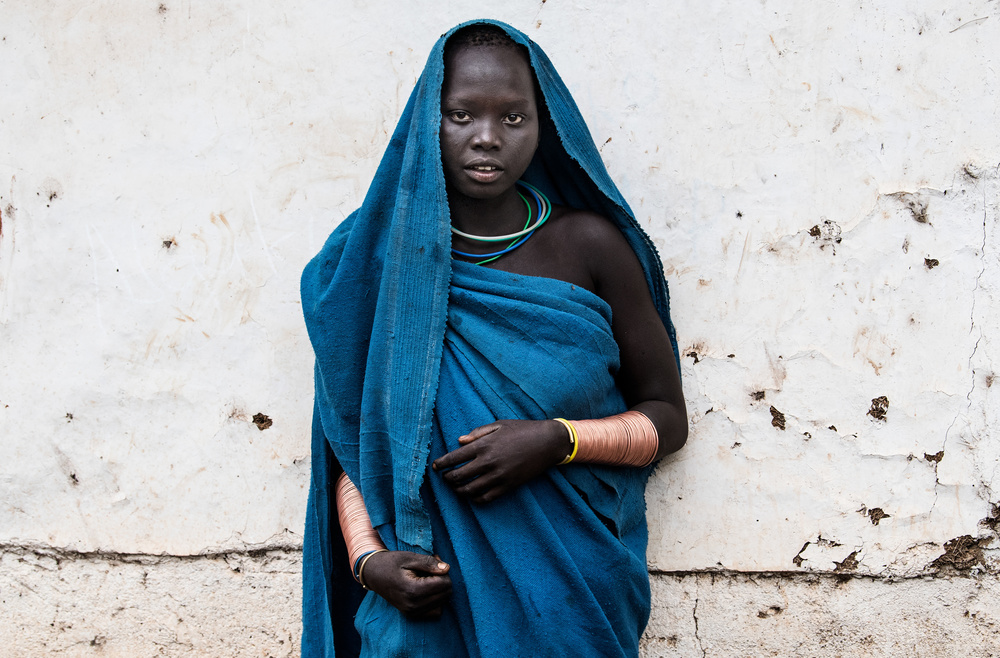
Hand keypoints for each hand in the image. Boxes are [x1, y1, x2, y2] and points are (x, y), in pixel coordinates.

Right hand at [361, 551, 451, 618]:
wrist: (373, 574)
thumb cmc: (391, 563)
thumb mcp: (410, 557)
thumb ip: (429, 563)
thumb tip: (447, 569)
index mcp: (413, 590)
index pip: (445, 583)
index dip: (442, 570)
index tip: (433, 560)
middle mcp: (413, 605)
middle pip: (446, 593)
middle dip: (442, 579)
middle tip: (429, 568)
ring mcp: (412, 612)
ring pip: (442, 602)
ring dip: (439, 589)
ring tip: (425, 578)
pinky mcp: (411, 615)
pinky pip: (435, 612)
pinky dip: (435, 601)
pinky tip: (425, 589)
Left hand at [431, 419, 570, 502]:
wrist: (548, 442)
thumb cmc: (523, 429)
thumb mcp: (499, 424)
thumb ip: (477, 433)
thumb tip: (459, 441)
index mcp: (484, 445)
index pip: (454, 458)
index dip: (441, 464)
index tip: (435, 467)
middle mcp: (489, 462)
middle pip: (459, 476)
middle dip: (448, 479)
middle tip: (445, 478)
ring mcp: (499, 476)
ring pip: (470, 490)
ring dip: (459, 491)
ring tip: (456, 488)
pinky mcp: (508, 486)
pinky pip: (487, 498)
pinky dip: (476, 499)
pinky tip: (472, 495)